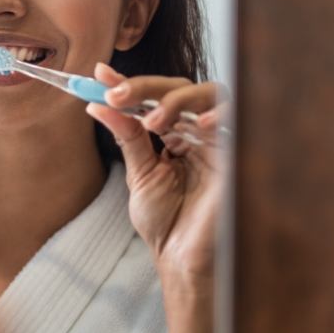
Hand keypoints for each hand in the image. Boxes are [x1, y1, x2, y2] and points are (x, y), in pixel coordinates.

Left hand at [87, 63, 229, 293]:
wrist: (181, 258)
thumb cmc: (164, 221)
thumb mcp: (139, 173)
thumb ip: (126, 136)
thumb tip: (97, 104)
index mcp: (174, 134)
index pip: (154, 97)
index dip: (130, 83)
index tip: (99, 74)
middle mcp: (197, 132)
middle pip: (180, 88)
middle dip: (146, 87)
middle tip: (117, 95)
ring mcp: (218, 141)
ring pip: (209, 94)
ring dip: (176, 100)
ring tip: (152, 121)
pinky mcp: (237, 154)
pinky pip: (236, 121)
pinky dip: (218, 115)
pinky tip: (196, 125)